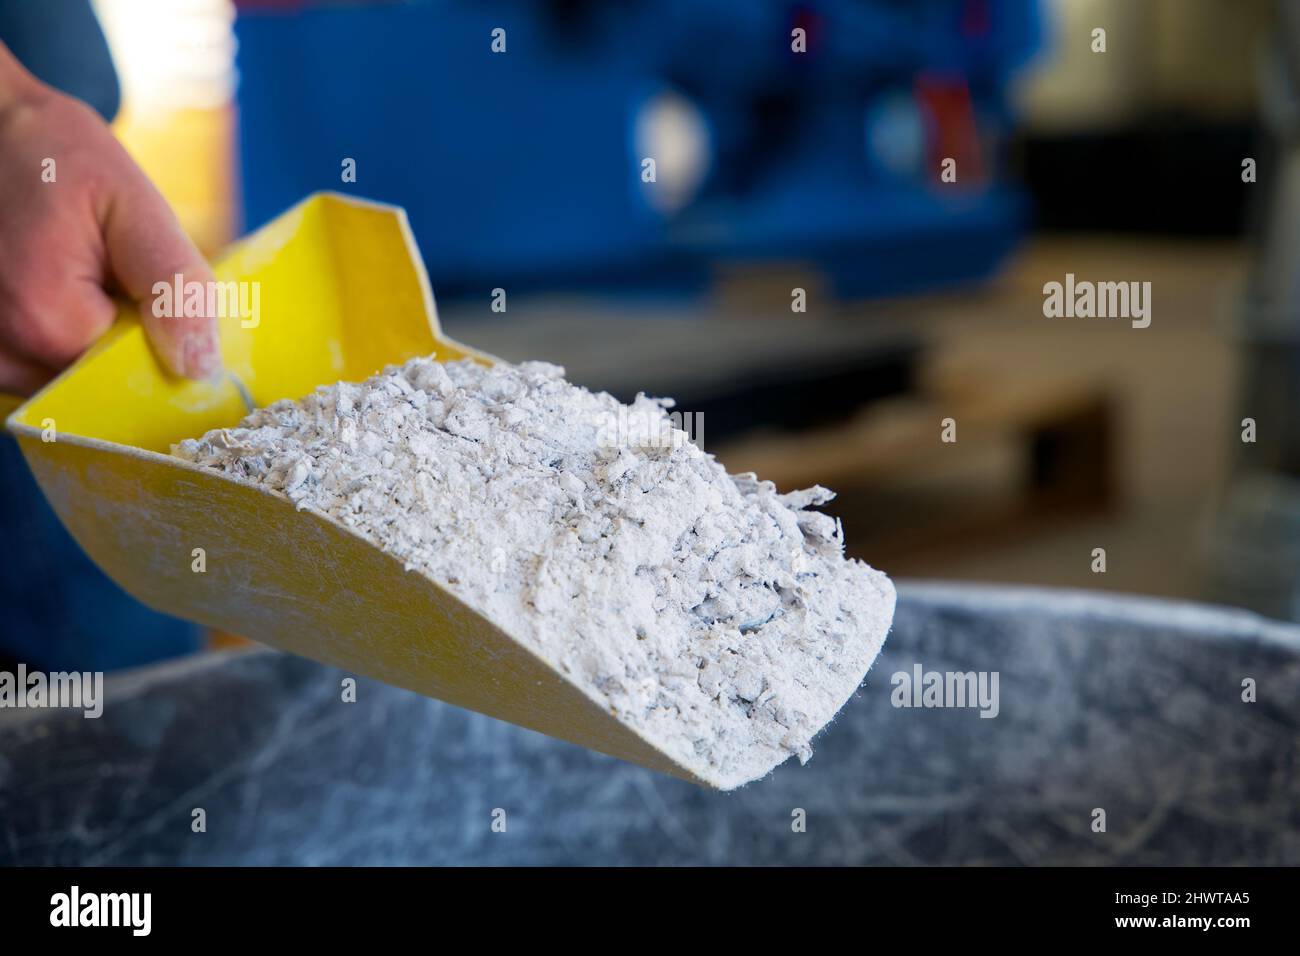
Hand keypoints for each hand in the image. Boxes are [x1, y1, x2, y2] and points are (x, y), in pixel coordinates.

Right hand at [0, 41, 219, 394]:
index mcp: (45, 322)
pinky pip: (36, 368)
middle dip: (120, 340)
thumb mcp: (135, 208)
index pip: (134, 376)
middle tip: (112, 273)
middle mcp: (3, 350)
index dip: (157, 341)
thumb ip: (173, 288)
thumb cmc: (61, 159)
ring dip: (87, 339)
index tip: (149, 289)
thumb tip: (198, 368)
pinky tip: (58, 287)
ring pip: (66, 379)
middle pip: (96, 384)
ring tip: (78, 274)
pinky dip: (59, 338)